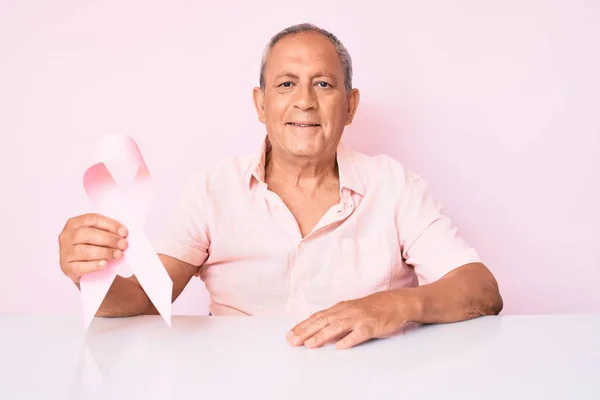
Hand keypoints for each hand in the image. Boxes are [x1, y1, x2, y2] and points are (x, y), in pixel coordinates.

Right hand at [58, 213, 128, 282]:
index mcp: (74, 223)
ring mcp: (65, 253)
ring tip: (118, 255)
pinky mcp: (67, 268)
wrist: (85, 271)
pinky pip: (80, 266)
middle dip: (108, 239)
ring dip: (104, 252)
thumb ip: (107, 231)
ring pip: (83, 250)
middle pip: (86, 234)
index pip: (92, 219)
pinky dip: (94, 265)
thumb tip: (123, 233)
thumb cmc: (94, 248)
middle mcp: (66, 236)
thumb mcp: (98, 235)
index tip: (124, 232)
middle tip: (123, 244)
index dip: (109, 224)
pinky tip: (104, 264)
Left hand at [287, 290, 411, 348]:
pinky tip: (340, 346)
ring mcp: (359, 318)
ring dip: (322, 336)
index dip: (303, 326)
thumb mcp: (351, 310)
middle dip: (306, 331)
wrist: (396, 303)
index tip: (290, 334)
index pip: (317, 317)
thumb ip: (336, 319)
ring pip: (337, 327)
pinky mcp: (371, 326)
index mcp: (340, 308)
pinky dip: (349, 340)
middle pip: (323, 321)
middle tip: (293, 341)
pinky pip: (359, 334)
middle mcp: (347, 311)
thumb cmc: (372, 308)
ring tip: (310, 344)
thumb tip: (319, 330)